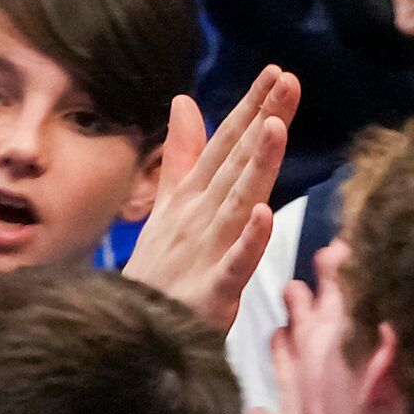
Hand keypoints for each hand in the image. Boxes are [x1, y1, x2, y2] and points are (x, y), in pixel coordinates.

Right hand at [122, 67, 299, 330]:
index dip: (251, 108)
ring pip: (236, 204)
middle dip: (260, 120)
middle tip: (286, 81)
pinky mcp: (209, 294)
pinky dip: (247, 242)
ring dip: (256, 166)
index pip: (226, 146)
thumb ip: (182, 156)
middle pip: (235, 164)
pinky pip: (233, 265)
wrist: (127, 341)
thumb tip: (184, 101)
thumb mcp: (168, 209)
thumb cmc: (156, 276)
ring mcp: (203, 254)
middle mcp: (197, 218)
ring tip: (274, 127)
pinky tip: (264, 215)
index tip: (278, 73)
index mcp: (192, 199)